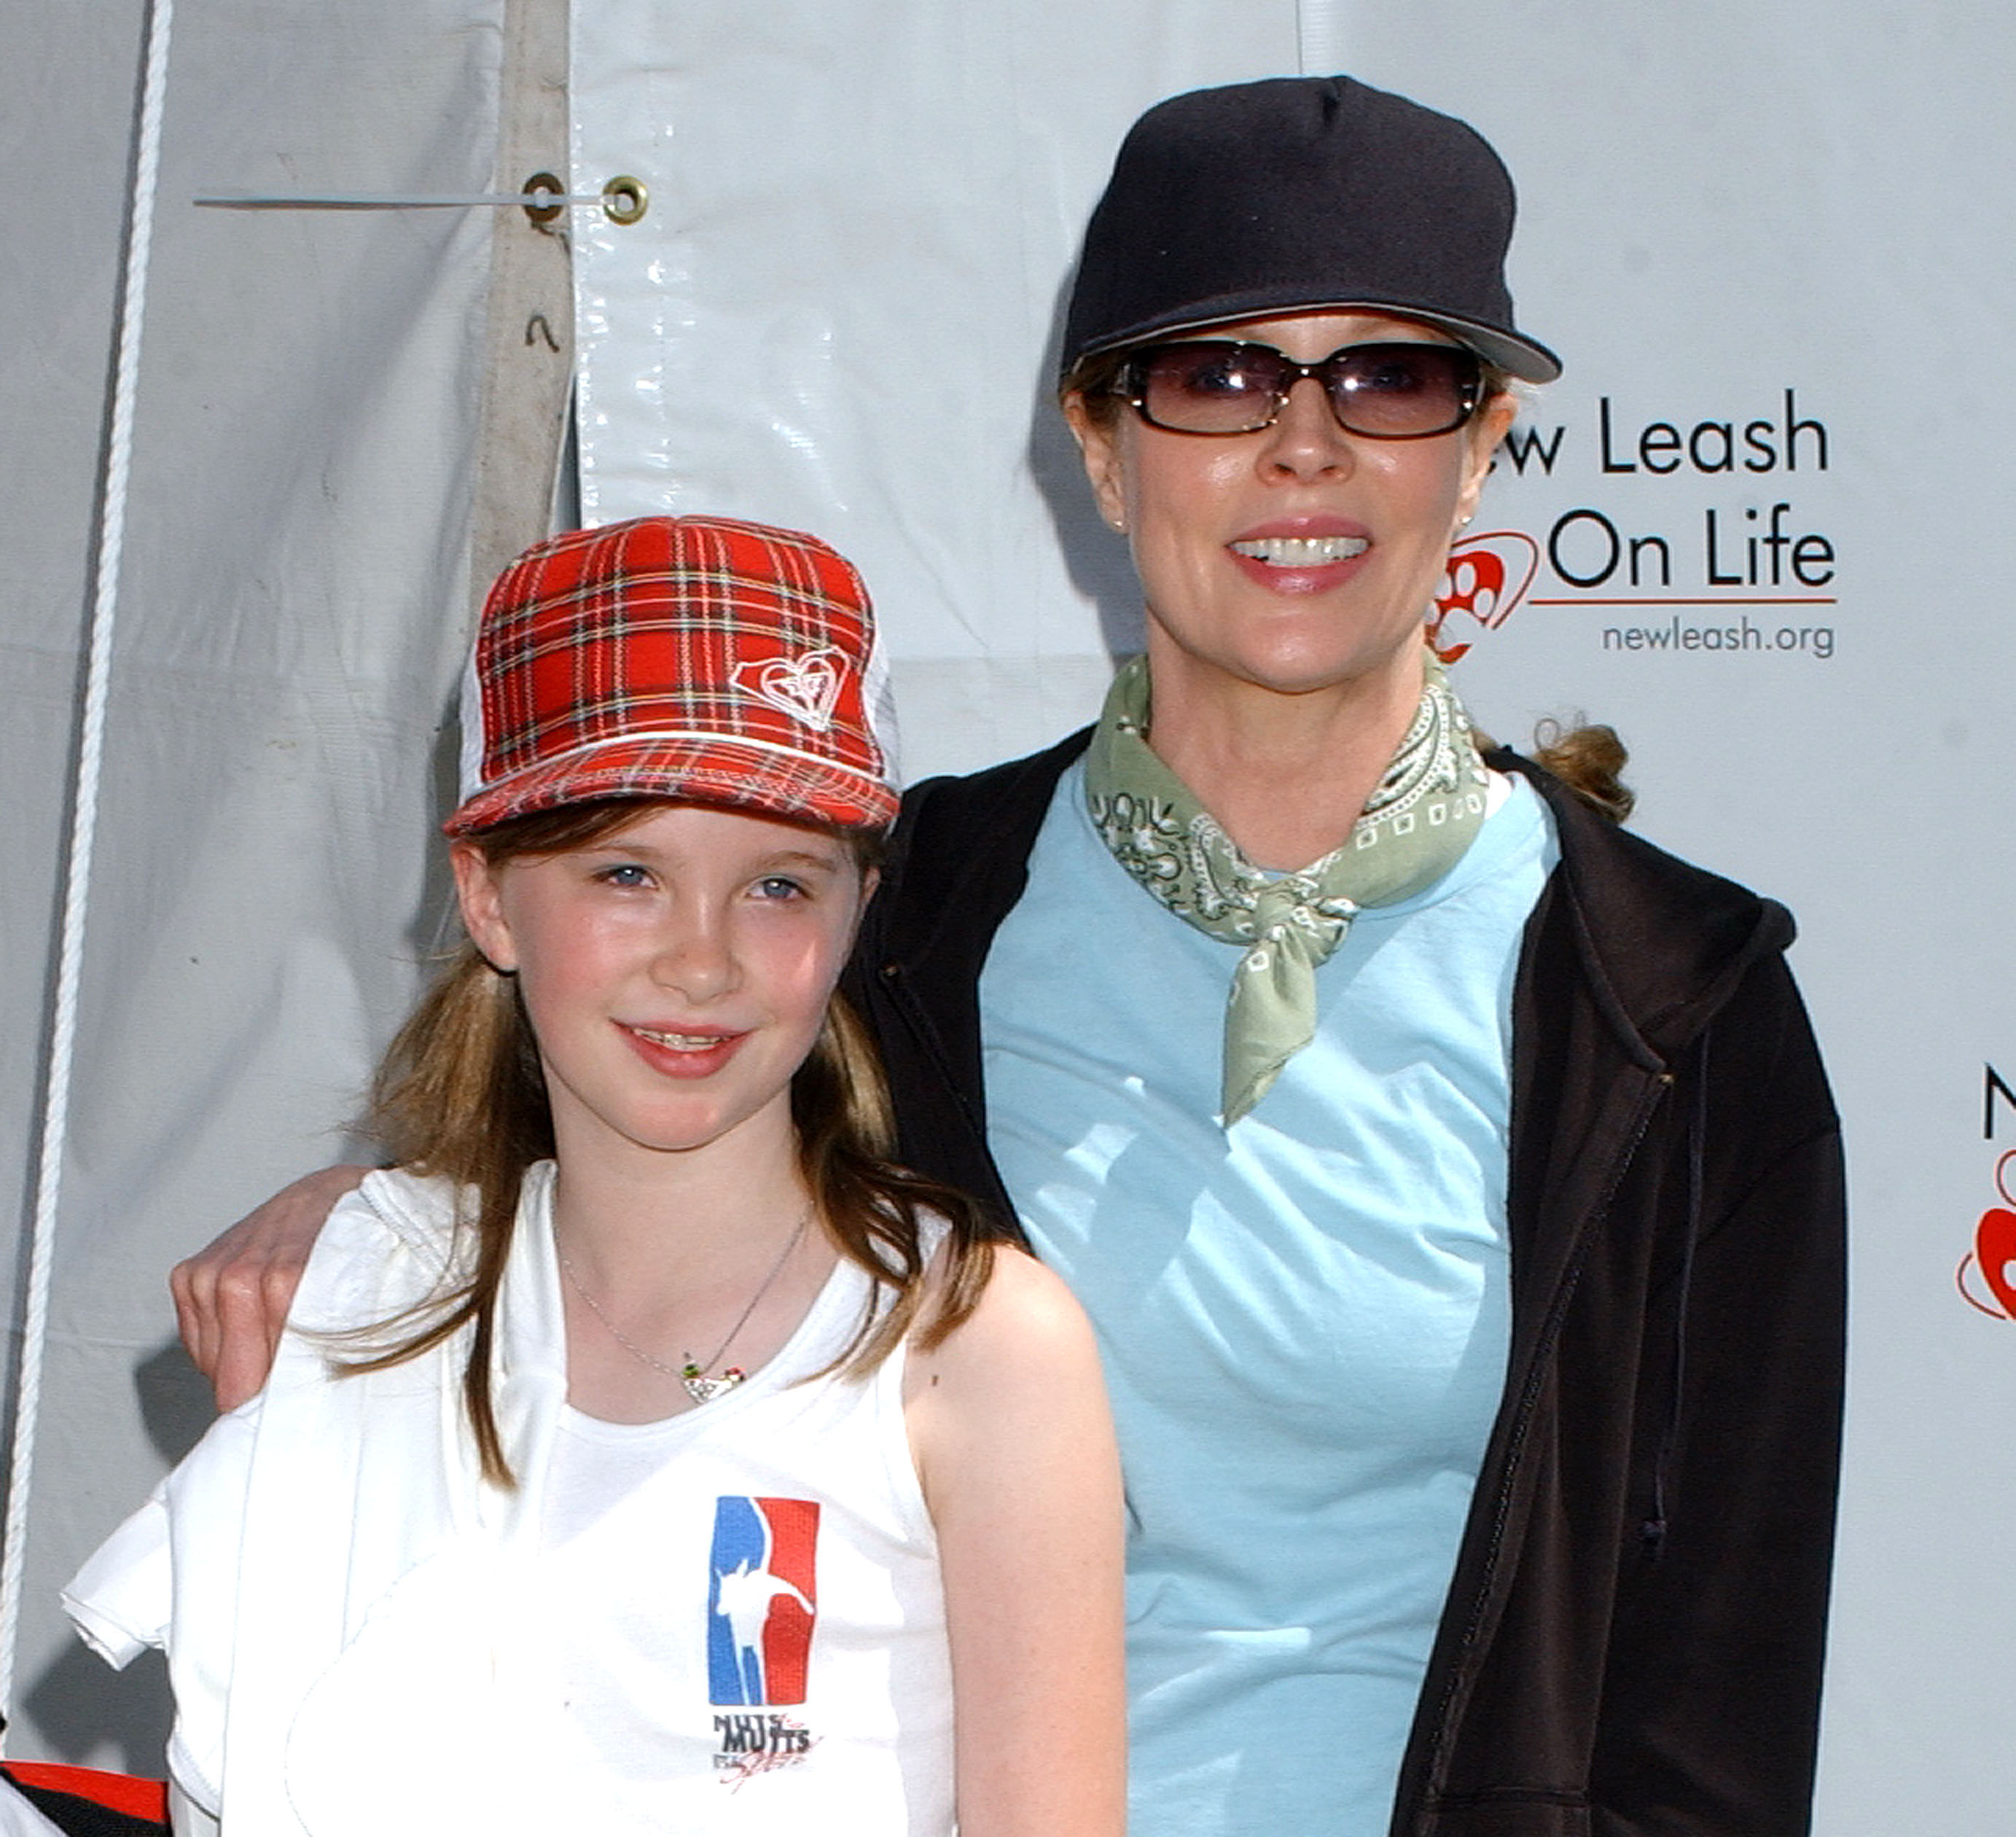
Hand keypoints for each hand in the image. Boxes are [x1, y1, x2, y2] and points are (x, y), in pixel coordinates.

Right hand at [171, 1165, 370, 1409]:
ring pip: (212, 1367)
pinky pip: (196, 1344)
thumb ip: (345, 1342)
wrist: (333, 1192)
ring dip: (245, 1365)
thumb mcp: (369, 1293)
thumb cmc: (356, 1244)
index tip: (304, 1419)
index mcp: (286, 1282)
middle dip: (264, 1393)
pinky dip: (223, 1347)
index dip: (286, 1408)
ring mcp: (209, 1274)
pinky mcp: (188, 1274)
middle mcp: (239, 1277)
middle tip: (297, 1385)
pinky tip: (255, 1326)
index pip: (263, 1382)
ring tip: (281, 1340)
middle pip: (232, 1383)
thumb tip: (335, 1406)